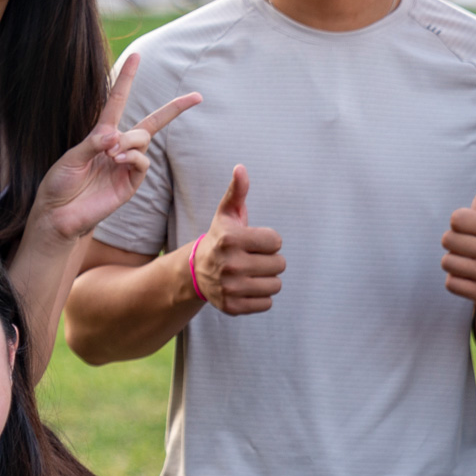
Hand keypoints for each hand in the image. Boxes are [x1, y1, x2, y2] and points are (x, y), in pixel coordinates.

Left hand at [31, 54, 200, 243]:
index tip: (136, 55)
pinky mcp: (130, 184)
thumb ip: (92, 144)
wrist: (57, 215)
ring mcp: (126, 166)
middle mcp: (117, 148)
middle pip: (152, 123)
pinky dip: (133, 157)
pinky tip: (118, 160)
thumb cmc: (58, 184)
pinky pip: (143, 162)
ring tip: (112, 154)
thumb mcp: (71, 158)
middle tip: (188, 102)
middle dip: (173, 110)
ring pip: (144, 141)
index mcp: (100, 136)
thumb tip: (115, 136)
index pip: (118, 102)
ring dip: (131, 141)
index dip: (126, 79)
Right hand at [188, 165, 284, 315]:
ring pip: (276, 285)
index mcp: (230, 239)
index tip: (253, 242)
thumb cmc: (220, 238)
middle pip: (279, 265)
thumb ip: (237, 191)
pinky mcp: (232, 307)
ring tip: (252, 273)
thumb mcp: (226, 213)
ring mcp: (230, 288)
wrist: (196, 271)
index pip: (277, 242)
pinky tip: (247, 287)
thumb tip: (241, 168)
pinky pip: (267, 303)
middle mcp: (229, 265)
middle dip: (270, 260)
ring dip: (268, 279)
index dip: (269, 241)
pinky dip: (261, 297)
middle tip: (253, 258)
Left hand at [441, 161, 475, 303]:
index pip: (455, 218)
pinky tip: (470, 276)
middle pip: (447, 240)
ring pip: (446, 262)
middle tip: (469, 246)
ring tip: (469, 260)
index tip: (472, 228)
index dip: (459, 222)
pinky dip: (455, 280)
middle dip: (454, 242)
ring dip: (453, 261)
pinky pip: (450, 283)